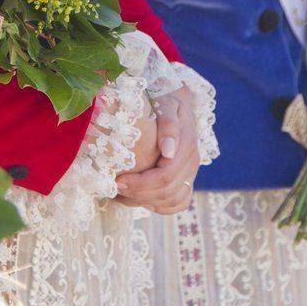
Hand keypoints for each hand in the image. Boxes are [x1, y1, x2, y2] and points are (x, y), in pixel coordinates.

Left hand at [115, 86, 199, 214]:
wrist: (175, 101)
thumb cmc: (164, 99)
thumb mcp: (165, 103)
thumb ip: (168, 124)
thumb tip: (168, 151)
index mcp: (186, 146)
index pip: (165, 176)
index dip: (140, 184)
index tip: (117, 180)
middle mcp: (191, 163)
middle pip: (167, 192)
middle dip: (138, 194)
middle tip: (114, 188)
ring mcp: (190, 173)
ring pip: (173, 201)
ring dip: (146, 202)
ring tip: (123, 194)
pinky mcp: (186, 179)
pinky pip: (178, 203)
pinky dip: (159, 207)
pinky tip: (140, 199)